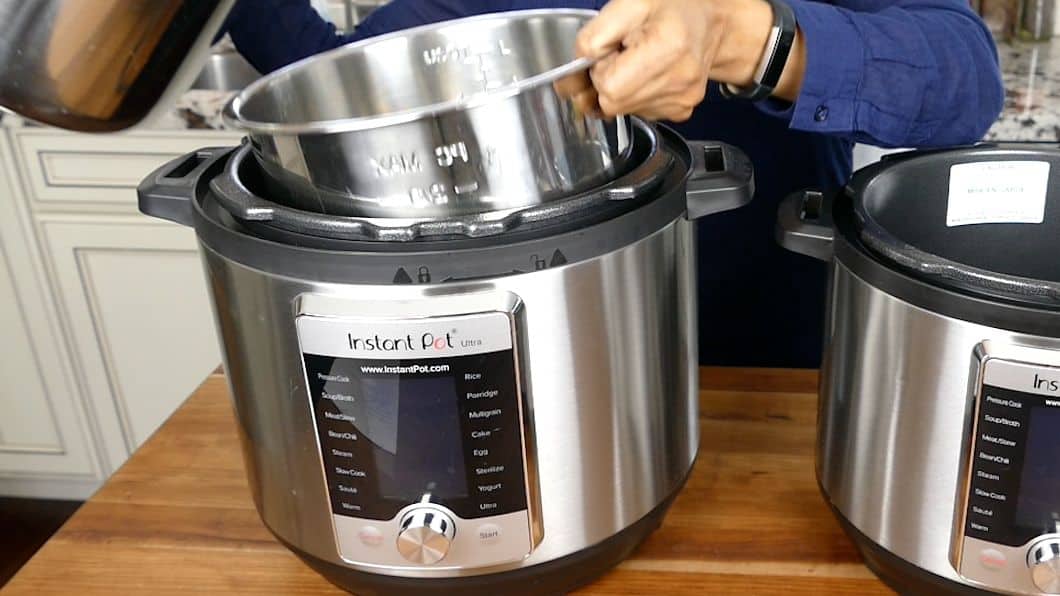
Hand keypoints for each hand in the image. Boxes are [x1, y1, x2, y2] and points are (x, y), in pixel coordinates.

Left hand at [557, 0, 804, 121]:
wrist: (711, 22)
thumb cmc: (672, 7)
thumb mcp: (630, 4)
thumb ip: (594, 37)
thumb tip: (573, 76)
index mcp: (667, 48)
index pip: (608, 86)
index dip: (599, 70)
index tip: (611, 52)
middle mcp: (679, 80)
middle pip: (613, 104)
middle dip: (607, 81)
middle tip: (623, 55)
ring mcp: (682, 101)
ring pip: (624, 110)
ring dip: (621, 88)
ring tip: (639, 62)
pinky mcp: (681, 111)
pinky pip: (640, 112)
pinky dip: (636, 95)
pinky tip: (650, 74)